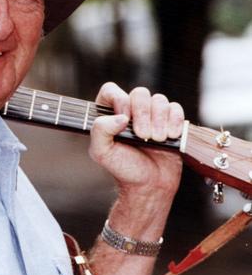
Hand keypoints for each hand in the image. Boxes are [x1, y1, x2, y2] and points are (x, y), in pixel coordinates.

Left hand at [88, 82, 184, 198]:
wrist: (150, 185)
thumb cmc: (124, 169)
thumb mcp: (102, 153)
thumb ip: (100, 131)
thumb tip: (121, 117)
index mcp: (109, 115)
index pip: (111, 90)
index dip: (119, 99)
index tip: (125, 120)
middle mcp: (130, 111)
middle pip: (139, 93)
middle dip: (143, 114)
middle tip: (143, 136)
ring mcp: (151, 115)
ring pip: (159, 99)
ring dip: (160, 120)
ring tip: (157, 140)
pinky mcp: (170, 121)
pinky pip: (175, 108)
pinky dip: (175, 121)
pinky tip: (171, 136)